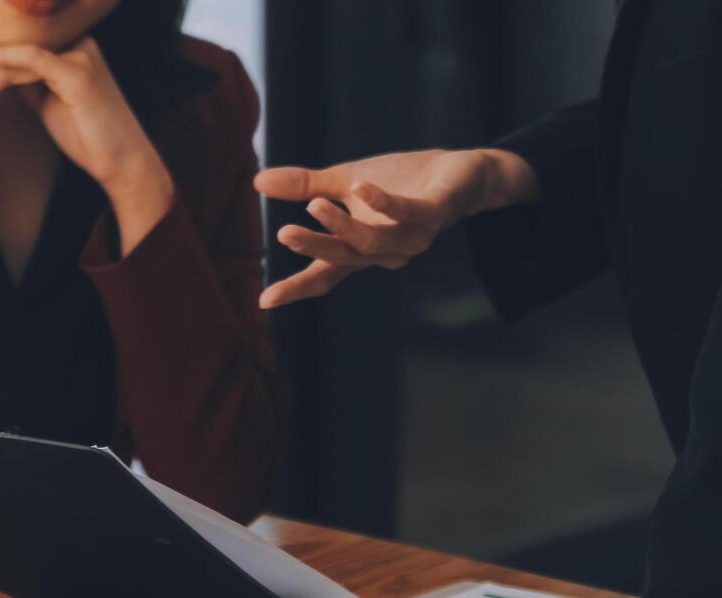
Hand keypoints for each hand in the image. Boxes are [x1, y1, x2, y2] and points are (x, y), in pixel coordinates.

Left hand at [0, 35, 173, 254]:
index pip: (22, 43)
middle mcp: (78, 46)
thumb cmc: (91, 138)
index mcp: (73, 50)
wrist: (123, 164)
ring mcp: (79, 57)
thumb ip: (30, 84)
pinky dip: (5, 58)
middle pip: (15, 53)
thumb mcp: (51, 104)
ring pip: (16, 61)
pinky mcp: (77, 73)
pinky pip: (33, 59)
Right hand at [253, 147, 536, 307]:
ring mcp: (411, 238)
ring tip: (315, 204)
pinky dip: (382, 204)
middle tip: (284, 233)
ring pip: (371, 243)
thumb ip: (305, 185)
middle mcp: (385, 253)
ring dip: (342, 227)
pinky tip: (360, 188)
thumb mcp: (345, 179)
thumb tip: (257, 181)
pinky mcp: (434, 214)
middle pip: (344, 259)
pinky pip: (406, 214)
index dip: (296, 288)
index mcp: (361, 250)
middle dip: (314, 249)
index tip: (264, 301)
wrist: (463, 173)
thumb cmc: (401, 182)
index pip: (325, 274)